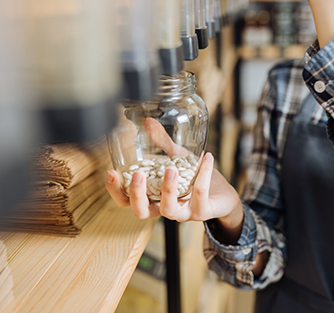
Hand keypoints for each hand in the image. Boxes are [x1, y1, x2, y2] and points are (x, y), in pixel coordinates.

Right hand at [105, 118, 243, 239]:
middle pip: (141, 212)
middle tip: (138, 174)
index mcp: (153, 197)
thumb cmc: (195, 179)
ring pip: (169, 211)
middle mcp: (165, 208)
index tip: (111, 172)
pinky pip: (200, 195)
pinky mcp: (203, 211)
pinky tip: (207, 158)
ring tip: (171, 169)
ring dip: (168, 189)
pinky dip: (204, 175)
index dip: (116, 191)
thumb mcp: (178, 158)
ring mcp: (184, 212)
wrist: (223, 195)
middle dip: (137, 195)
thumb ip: (162, 143)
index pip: (126, 201)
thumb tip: (148, 121)